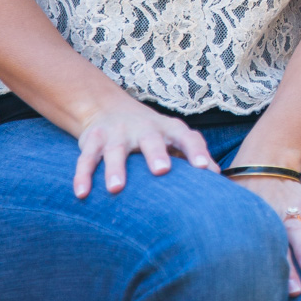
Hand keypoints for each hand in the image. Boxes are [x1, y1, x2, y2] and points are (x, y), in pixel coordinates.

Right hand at [72, 95, 217, 197]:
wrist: (107, 106)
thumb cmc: (150, 132)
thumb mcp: (172, 137)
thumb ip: (192, 155)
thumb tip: (218, 177)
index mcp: (168, 129)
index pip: (187, 137)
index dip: (197, 152)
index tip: (205, 169)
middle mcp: (143, 128)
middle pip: (151, 140)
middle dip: (156, 154)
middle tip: (162, 170)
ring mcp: (117, 133)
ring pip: (115, 150)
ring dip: (116, 169)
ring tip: (116, 189)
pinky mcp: (93, 140)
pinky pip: (86, 158)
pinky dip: (82, 176)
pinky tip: (82, 194)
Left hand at [230, 176, 300, 296]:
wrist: (263, 164)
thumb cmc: (243, 192)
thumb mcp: (228, 207)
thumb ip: (221, 224)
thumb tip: (201, 245)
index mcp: (253, 225)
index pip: (254, 249)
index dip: (258, 267)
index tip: (258, 286)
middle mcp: (272, 222)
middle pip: (277, 247)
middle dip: (284, 268)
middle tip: (292, 290)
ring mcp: (290, 213)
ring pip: (297, 233)